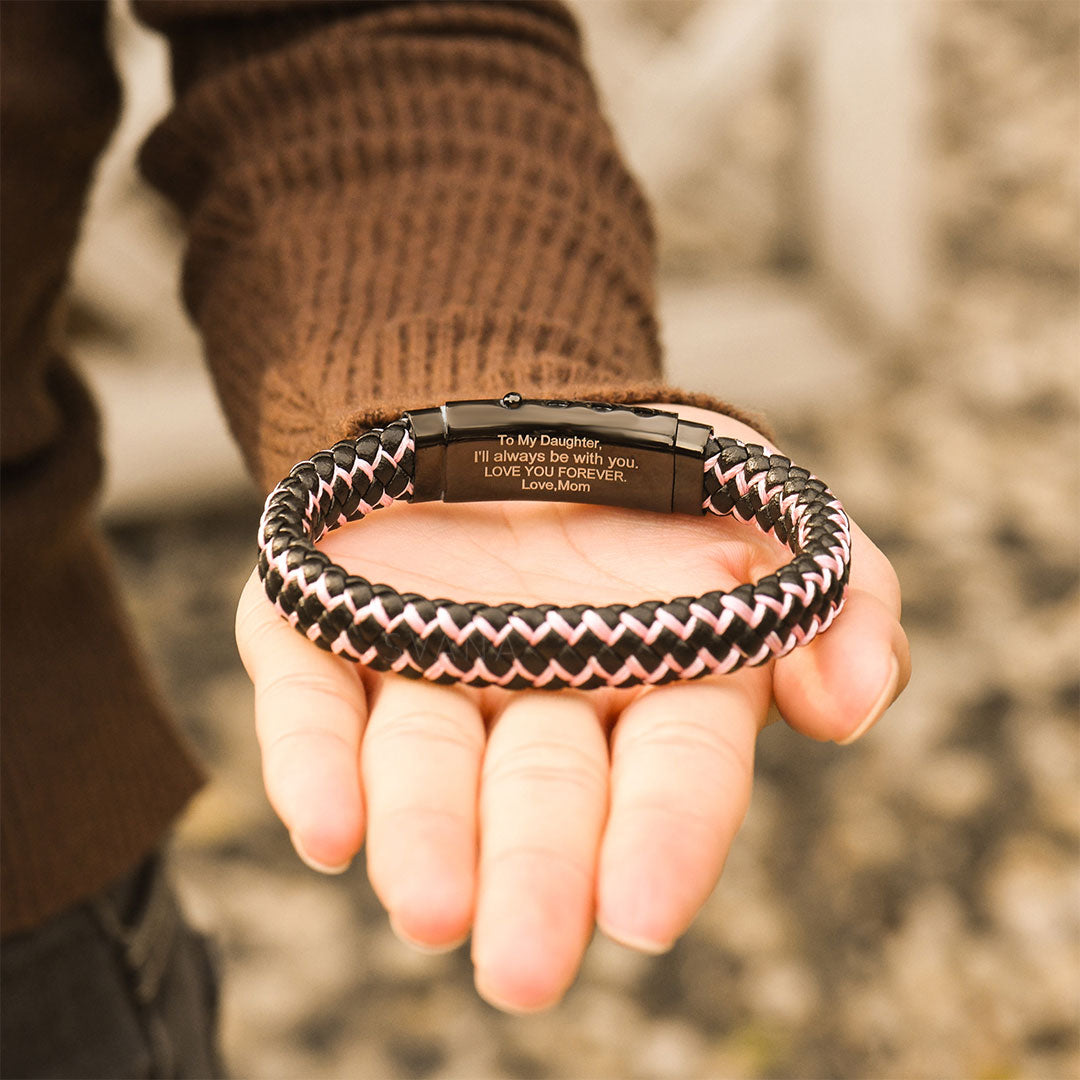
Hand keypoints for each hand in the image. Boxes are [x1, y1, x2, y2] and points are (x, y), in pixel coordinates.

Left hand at [235, 405, 908, 1012]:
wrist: (529, 417)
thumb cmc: (666, 485)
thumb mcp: (780, 508)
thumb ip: (848, 600)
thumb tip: (849, 702)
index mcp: (654, 687)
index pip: (673, 773)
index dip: (664, 838)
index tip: (643, 913)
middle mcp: (537, 699)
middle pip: (539, 794)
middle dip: (535, 874)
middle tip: (522, 967)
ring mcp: (428, 667)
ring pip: (422, 764)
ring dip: (423, 833)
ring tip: (427, 905)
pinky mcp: (329, 631)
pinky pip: (313, 702)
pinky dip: (315, 761)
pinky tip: (325, 829)